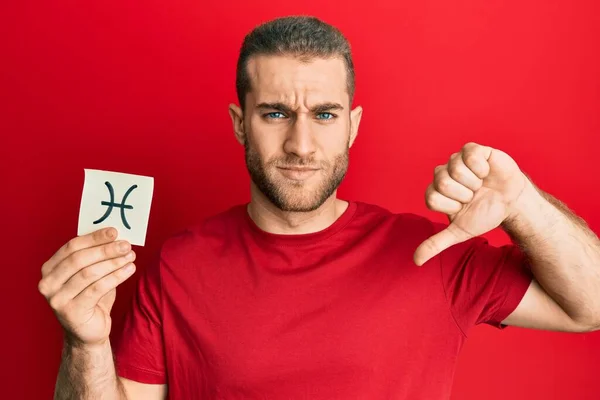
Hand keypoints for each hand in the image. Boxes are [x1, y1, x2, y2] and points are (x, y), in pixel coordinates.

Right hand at [38, 228, 135, 346]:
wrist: (88, 332)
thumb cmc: (91, 298)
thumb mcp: (91, 274)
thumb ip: (96, 256)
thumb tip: (115, 235)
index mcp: (50, 269)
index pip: (72, 247)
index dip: (94, 238)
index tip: (114, 232)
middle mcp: (47, 283)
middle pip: (79, 259)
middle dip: (105, 250)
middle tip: (126, 245)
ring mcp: (57, 299)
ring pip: (89, 273)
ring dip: (113, 262)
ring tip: (130, 256)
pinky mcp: (71, 311)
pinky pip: (97, 289)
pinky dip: (115, 276)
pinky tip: (129, 270)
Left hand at [413, 142, 527, 265]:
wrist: (512, 203)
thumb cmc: (484, 215)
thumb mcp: (460, 232)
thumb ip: (436, 243)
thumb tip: (416, 261)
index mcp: (436, 192)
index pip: (431, 198)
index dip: (451, 206)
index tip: (462, 208)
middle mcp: (443, 174)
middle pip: (442, 182)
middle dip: (463, 194)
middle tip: (473, 196)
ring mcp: (457, 160)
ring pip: (455, 168)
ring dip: (474, 182)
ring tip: (481, 185)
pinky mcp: (473, 150)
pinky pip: (470, 154)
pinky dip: (481, 167)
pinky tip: (486, 172)